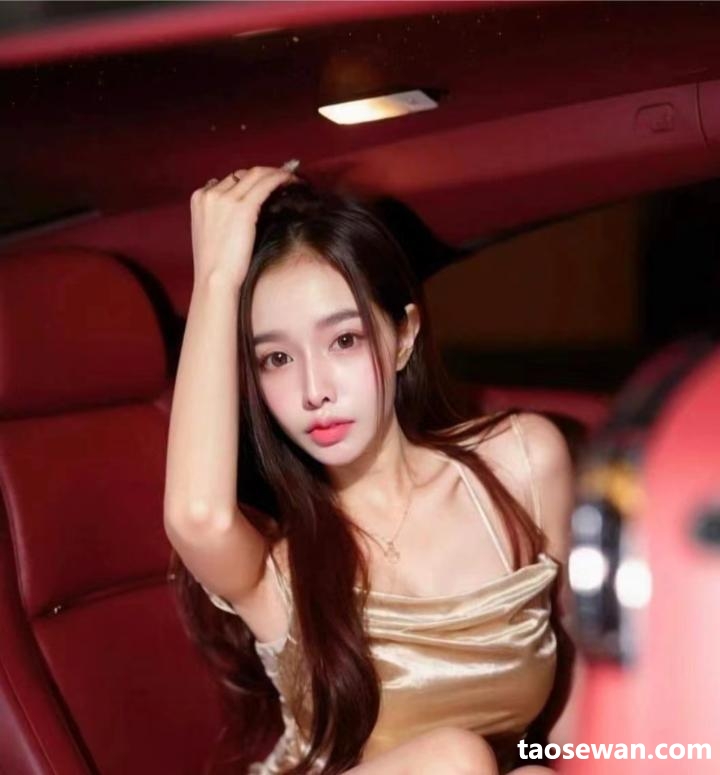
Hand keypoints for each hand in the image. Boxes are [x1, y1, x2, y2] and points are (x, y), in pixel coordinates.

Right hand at [190, 165, 298, 289]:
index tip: (266, 184)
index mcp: (199, 198)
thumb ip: (221, 216)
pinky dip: (282, 179)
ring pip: (257, 174)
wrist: (214, 280)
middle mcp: (210, 193)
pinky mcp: (243, 207)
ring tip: (293, 179)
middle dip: (266, 174)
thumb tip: (244, 209)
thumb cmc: (216, 266)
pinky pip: (267, 184)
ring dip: (277, 174)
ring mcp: (225, 198)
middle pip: (243, 173)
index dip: (250, 180)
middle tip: (285, 178)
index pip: (230, 180)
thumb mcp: (211, 233)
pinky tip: (294, 183)